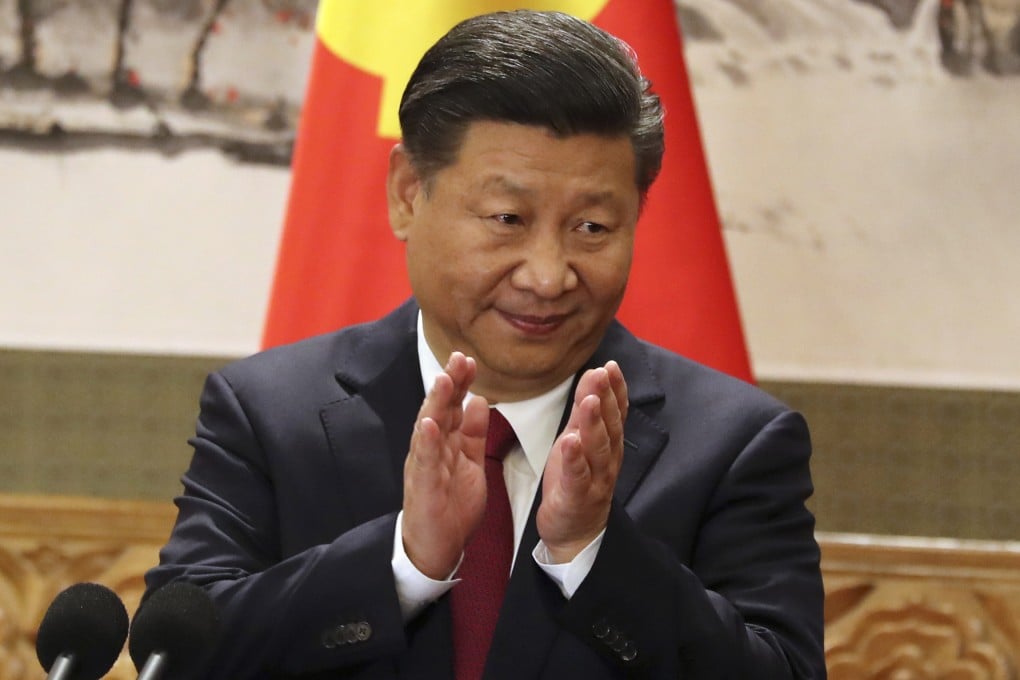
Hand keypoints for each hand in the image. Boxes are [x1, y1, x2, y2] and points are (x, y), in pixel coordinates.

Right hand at [401, 352, 489, 578]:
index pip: (453, 406)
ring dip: (436, 404)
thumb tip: (480, 400)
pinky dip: (427, 442)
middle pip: (440, 410)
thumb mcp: (470, 462)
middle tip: (458, 358)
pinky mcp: (423, 486)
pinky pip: (425, 462)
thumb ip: (474, 433)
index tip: (469, 360)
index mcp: (446, 442)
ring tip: (443, 380)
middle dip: (449, 383)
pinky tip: (429, 424)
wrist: (435, 547)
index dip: (460, 383)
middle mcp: (432, 448)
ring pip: (429, 429)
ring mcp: (425, 465)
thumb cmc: (450, 505)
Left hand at [537, 361, 627, 562]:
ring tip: (588, 400)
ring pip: (597, 449)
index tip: (611, 366)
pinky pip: (578, 477)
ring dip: (593, 423)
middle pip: (609, 426)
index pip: (617, 412)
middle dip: (606, 399)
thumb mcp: (578, 438)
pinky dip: (574, 459)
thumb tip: (593, 374)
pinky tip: (569, 441)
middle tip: (601, 375)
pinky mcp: (577, 497)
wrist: (575, 532)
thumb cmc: (577, 481)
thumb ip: (584, 410)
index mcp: (609, 445)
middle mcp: (608, 460)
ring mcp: (595, 480)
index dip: (616, 389)